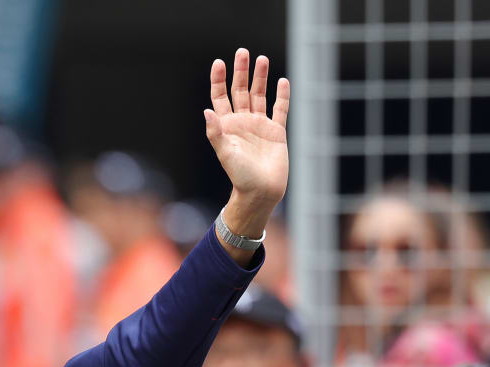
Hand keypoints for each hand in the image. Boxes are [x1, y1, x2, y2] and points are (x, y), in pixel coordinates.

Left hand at [205, 49, 289, 237]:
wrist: (261, 192)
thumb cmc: (240, 177)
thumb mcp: (225, 153)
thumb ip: (216, 133)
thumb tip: (206, 111)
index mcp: (227, 127)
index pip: (220, 98)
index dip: (219, 81)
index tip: (219, 63)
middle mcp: (242, 123)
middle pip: (240, 91)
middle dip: (240, 72)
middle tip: (242, 52)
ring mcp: (259, 126)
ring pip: (259, 95)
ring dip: (260, 78)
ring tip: (261, 58)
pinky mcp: (277, 132)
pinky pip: (280, 109)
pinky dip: (282, 95)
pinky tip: (283, 81)